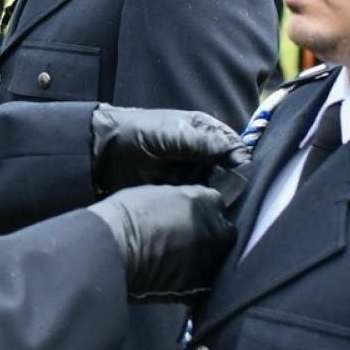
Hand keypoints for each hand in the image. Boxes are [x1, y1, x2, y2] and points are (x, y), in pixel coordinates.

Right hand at [87, 185, 233, 300]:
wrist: (113, 247)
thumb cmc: (128, 214)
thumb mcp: (158, 194)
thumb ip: (182, 200)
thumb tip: (188, 207)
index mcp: (205, 202)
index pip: (217, 203)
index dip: (205, 210)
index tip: (193, 216)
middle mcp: (214, 230)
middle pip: (224, 232)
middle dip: (211, 235)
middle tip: (189, 239)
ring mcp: (209, 259)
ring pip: (216, 258)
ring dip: (204, 257)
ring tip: (181, 260)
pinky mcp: (199, 286)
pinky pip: (202, 281)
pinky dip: (192, 279)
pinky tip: (175, 276)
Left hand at [89, 105, 249, 197]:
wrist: (106, 151)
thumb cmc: (139, 132)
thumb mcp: (170, 134)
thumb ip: (199, 142)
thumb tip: (231, 150)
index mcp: (206, 132)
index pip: (235, 149)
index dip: (241, 164)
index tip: (242, 181)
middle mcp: (205, 154)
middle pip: (230, 172)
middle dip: (233, 186)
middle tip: (231, 201)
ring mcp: (194, 173)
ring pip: (218, 189)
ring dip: (220, 199)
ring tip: (220, 211)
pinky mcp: (182, 191)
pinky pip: (200, 201)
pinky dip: (204, 208)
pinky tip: (206, 216)